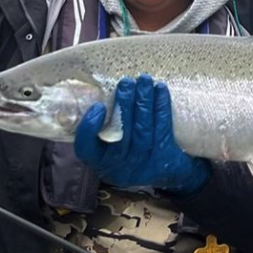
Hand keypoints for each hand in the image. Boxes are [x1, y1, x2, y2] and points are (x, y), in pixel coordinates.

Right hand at [74, 74, 209, 194]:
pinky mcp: (165, 156)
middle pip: (121, 134)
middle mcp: (120, 166)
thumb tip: (98, 90)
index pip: (86, 148)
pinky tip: (160, 90)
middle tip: (126, 82)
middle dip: (125, 104)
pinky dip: (162, 107)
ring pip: (143, 129)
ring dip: (144, 101)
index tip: (97, 106)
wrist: (161, 172)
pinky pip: (163, 129)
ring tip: (144, 80)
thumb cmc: (127, 149)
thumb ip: (100, 124)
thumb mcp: (107, 146)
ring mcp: (144, 163)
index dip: (89, 128)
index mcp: (99, 161)